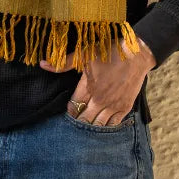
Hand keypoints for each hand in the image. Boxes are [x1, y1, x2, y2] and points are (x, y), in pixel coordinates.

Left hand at [40, 36, 155, 125]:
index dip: (69, 110)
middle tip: (74, 121)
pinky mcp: (125, 107)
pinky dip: (106, 126)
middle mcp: (100, 100)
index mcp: (88, 87)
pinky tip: (101, 125)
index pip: (73, 106)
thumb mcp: (83, 54)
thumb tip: (42, 64)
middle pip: (84, 119)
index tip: (68, 111)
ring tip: (86, 126)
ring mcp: (113, 105)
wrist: (136, 54)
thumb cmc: (108, 51)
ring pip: (98, 124)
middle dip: (78, 120)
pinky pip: (113, 124)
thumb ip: (63, 63)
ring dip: (91, 125)